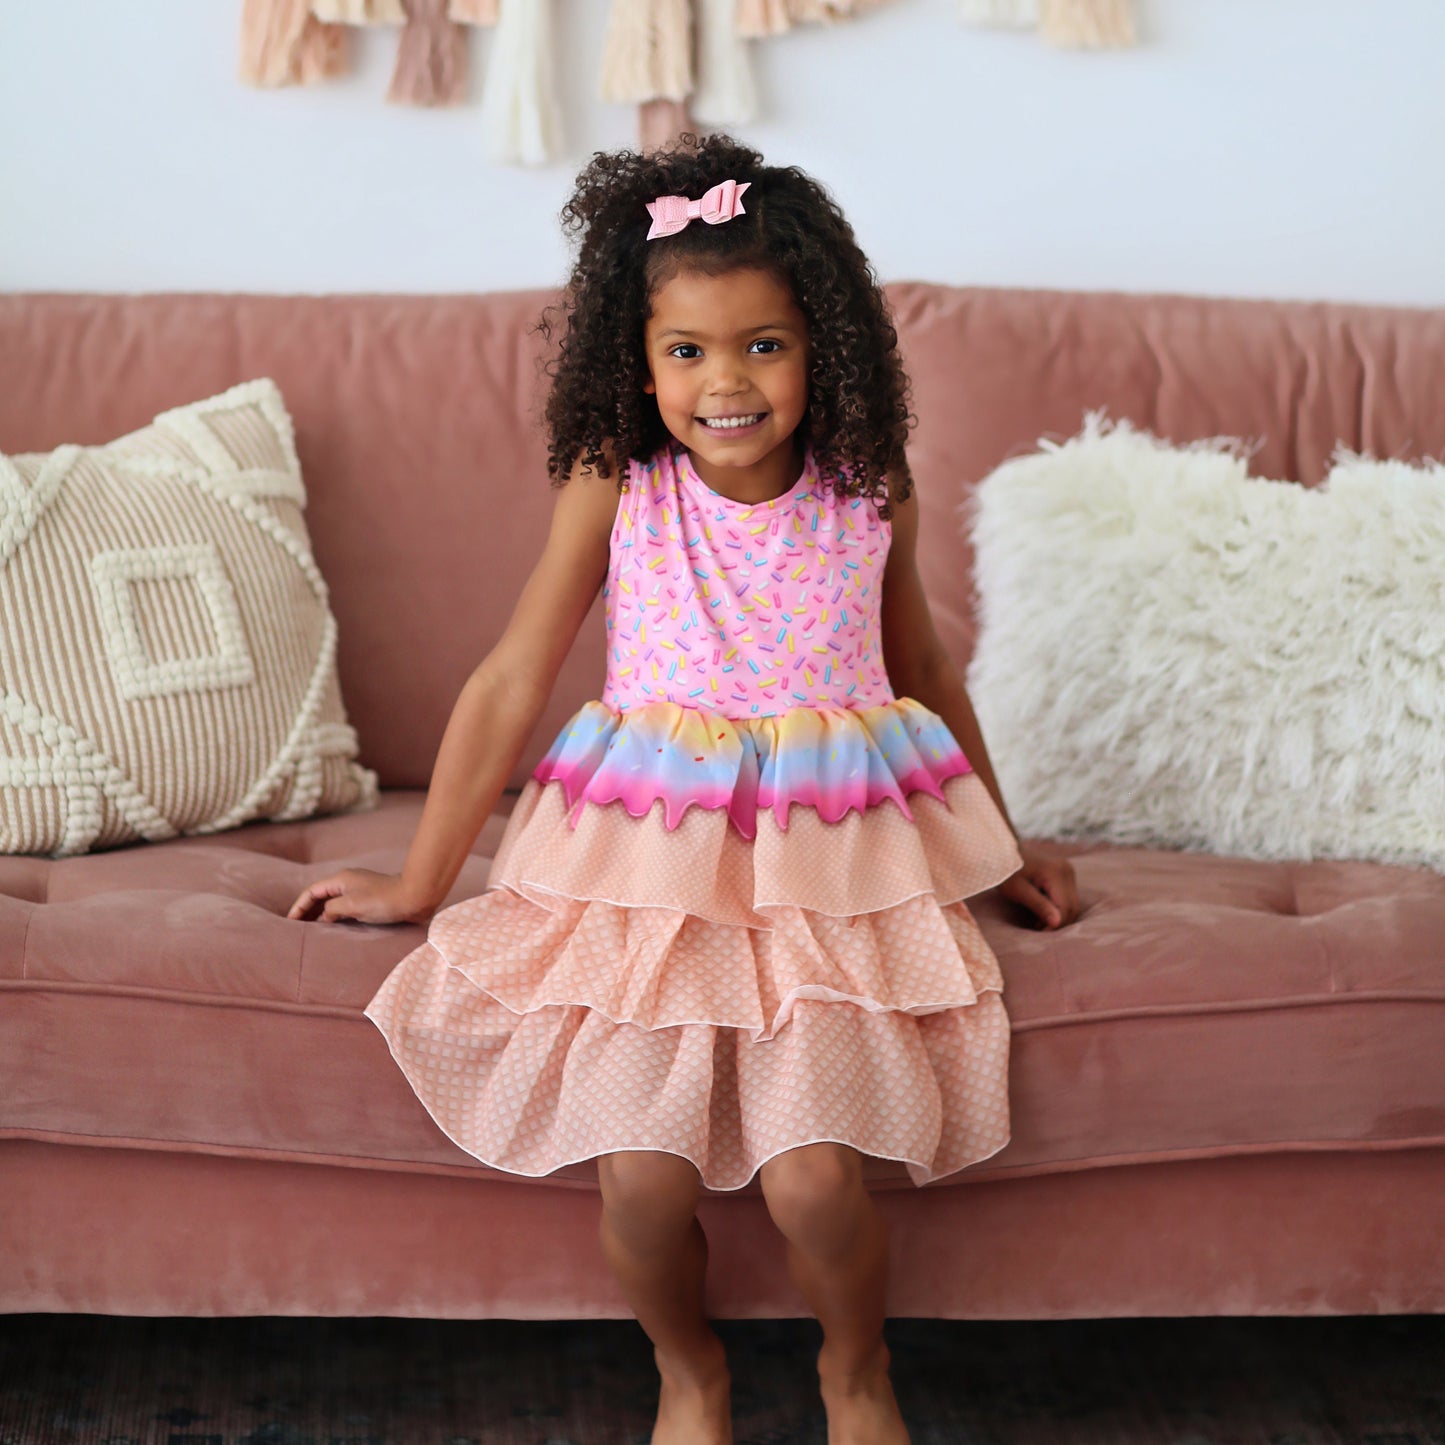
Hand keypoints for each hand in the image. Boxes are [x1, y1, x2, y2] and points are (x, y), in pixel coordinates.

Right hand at [286, 868, 433, 925]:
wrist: (415, 896)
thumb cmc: (384, 899)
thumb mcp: (353, 905)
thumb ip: (332, 910)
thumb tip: (324, 917)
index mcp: (340, 879)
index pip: (311, 892)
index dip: (299, 906)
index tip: (289, 921)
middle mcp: (348, 882)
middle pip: (320, 896)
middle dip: (307, 910)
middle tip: (296, 928)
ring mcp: (358, 890)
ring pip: (332, 902)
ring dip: (321, 914)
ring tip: (310, 930)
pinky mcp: (368, 900)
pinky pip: (344, 908)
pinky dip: (335, 917)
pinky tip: (334, 928)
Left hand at [999, 845, 1078, 930]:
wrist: (1003, 852)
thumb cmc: (1007, 871)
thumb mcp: (1018, 890)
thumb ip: (1039, 905)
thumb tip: (1057, 923)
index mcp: (1056, 872)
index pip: (1065, 907)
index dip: (1055, 925)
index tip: (1040, 934)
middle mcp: (1066, 870)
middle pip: (1072, 906)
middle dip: (1058, 923)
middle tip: (1039, 930)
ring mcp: (1067, 871)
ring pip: (1072, 903)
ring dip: (1058, 917)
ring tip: (1038, 923)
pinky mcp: (1064, 874)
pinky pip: (1067, 897)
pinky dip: (1058, 908)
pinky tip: (1041, 913)